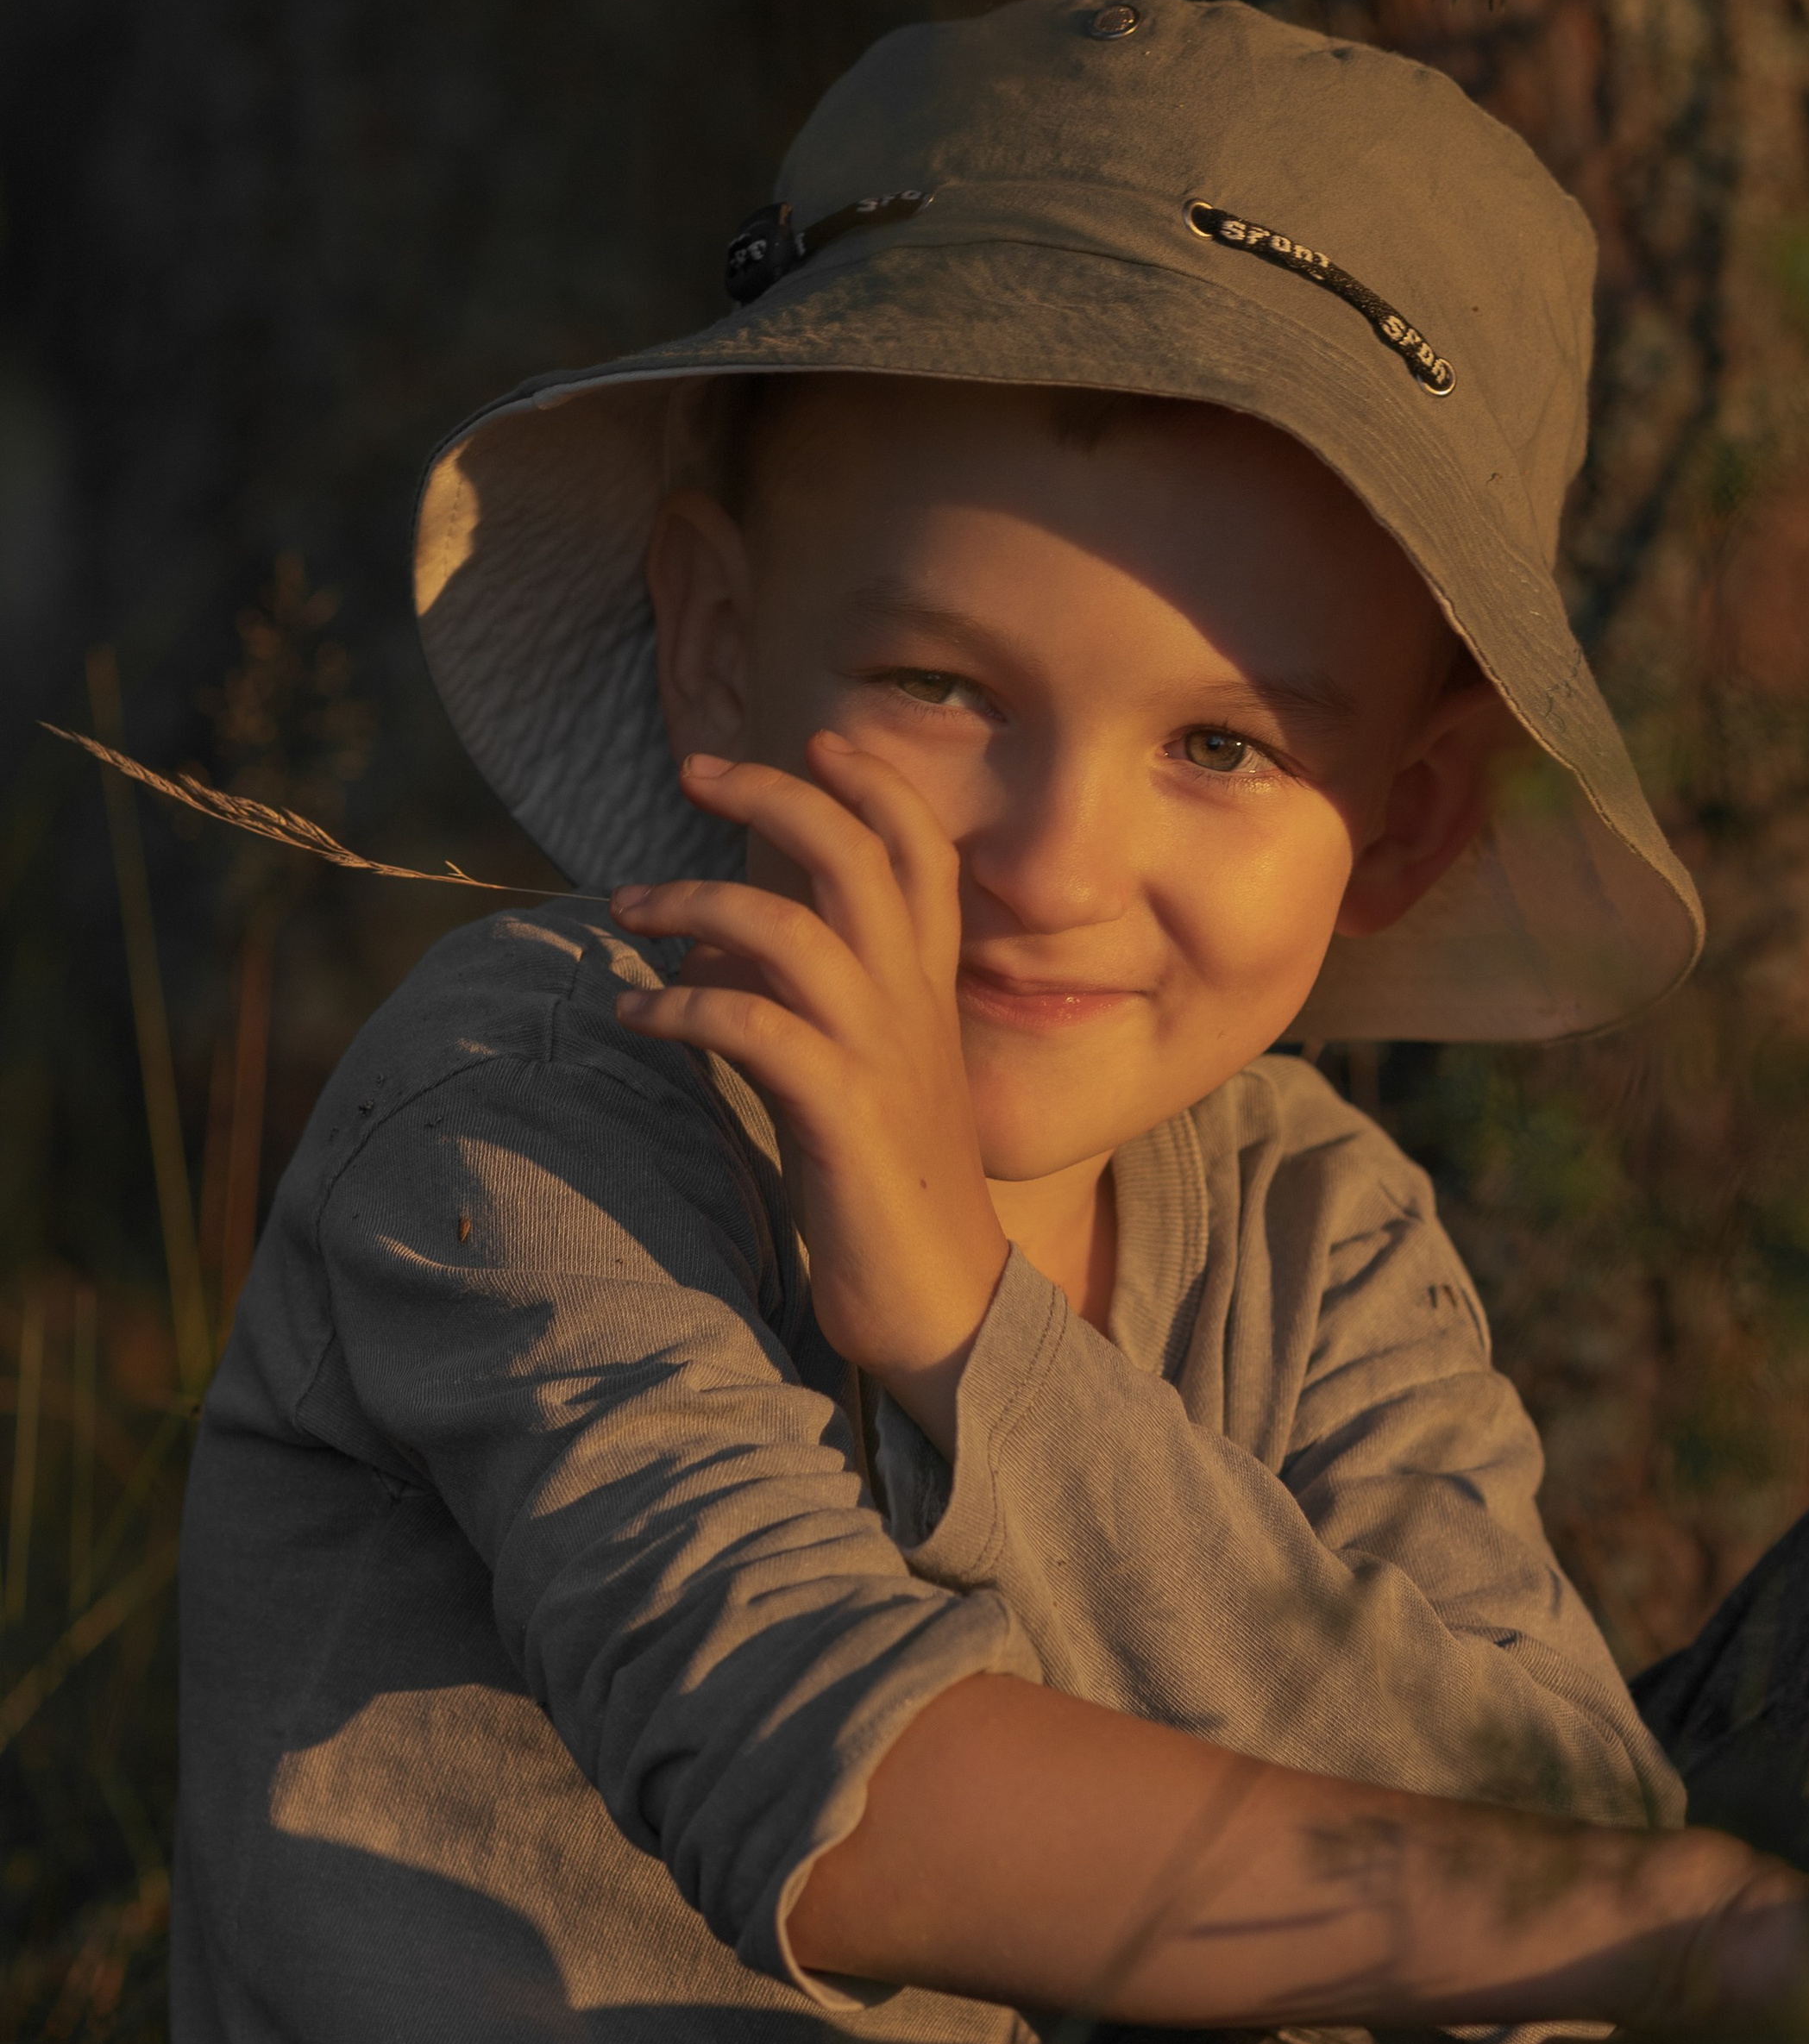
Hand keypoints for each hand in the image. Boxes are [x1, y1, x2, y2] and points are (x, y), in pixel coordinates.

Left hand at [609, 735, 1008, 1443]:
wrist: (947, 1306)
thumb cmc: (891, 1195)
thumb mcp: (854, 1078)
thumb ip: (798, 1002)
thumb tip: (710, 943)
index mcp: (927, 992)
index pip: (920, 853)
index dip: (872, 783)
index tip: (813, 737)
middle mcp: (912, 1006)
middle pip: (855, 855)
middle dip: (774, 792)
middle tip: (694, 767)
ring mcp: (880, 1056)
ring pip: (791, 927)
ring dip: (694, 899)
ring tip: (625, 906)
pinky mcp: (841, 1113)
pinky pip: (750, 1025)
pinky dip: (679, 1004)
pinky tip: (634, 1013)